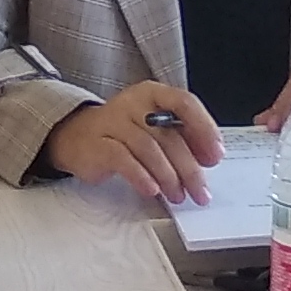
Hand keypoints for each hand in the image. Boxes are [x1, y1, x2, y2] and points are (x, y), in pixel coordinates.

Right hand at [43, 85, 225, 201]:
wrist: (76, 137)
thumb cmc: (123, 134)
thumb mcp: (154, 129)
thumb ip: (180, 138)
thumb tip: (207, 158)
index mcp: (153, 94)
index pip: (185, 103)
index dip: (204, 129)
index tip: (215, 155)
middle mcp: (134, 104)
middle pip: (169, 135)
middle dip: (189, 167)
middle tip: (199, 190)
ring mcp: (113, 121)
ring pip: (149, 149)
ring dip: (168, 177)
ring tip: (177, 195)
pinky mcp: (98, 144)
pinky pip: (123, 160)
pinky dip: (141, 176)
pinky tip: (152, 190)